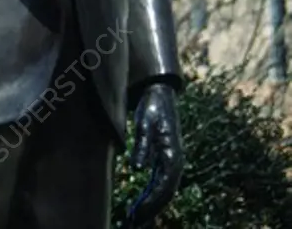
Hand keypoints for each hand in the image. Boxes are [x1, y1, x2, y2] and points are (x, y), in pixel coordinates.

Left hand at [126, 83, 183, 226]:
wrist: (160, 93)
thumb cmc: (152, 106)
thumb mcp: (144, 123)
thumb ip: (142, 145)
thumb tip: (137, 169)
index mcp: (172, 154)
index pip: (165, 185)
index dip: (152, 201)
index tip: (138, 213)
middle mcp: (175, 162)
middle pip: (165, 193)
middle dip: (151, 209)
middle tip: (134, 222)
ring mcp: (170, 162)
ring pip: (163, 191)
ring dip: (151, 206)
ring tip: (134, 219)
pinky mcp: (164, 160)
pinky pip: (159, 184)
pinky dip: (150, 196)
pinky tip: (139, 205)